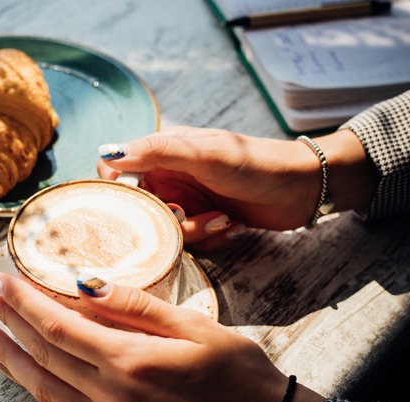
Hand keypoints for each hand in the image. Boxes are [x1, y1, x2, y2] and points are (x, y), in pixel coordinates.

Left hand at [0, 273, 324, 401]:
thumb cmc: (239, 374)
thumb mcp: (195, 327)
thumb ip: (137, 306)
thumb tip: (87, 284)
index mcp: (130, 361)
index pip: (60, 326)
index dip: (25, 302)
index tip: (2, 280)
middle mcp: (113, 395)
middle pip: (45, 355)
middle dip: (10, 324)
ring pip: (46, 391)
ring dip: (12, 362)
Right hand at [97, 127, 377, 248]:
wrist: (303, 188)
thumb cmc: (255, 162)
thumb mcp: (204, 154)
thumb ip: (156, 152)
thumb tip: (107, 154)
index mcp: (163, 152)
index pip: (117, 169)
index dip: (116, 190)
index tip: (130, 207)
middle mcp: (170, 176)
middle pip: (141, 209)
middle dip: (166, 220)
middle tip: (188, 216)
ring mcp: (188, 199)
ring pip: (166, 230)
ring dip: (196, 231)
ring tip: (224, 218)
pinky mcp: (205, 220)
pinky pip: (190, 241)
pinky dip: (210, 237)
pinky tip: (232, 226)